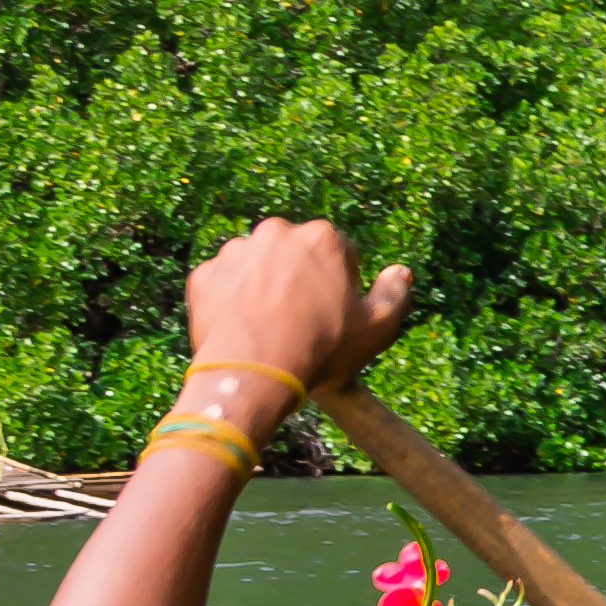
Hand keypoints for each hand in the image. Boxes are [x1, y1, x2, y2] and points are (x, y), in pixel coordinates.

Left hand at [182, 219, 410, 403]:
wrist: (253, 373)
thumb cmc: (322, 348)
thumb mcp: (377, 327)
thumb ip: (395, 294)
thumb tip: (400, 272)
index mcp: (321, 238)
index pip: (342, 252)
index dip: (343, 284)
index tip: (338, 312)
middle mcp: (275, 232)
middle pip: (296, 253)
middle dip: (301, 278)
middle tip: (304, 319)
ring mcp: (235, 251)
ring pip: (258, 266)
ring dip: (266, 286)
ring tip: (272, 327)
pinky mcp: (205, 274)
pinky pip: (226, 284)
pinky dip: (235, 300)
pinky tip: (246, 328)